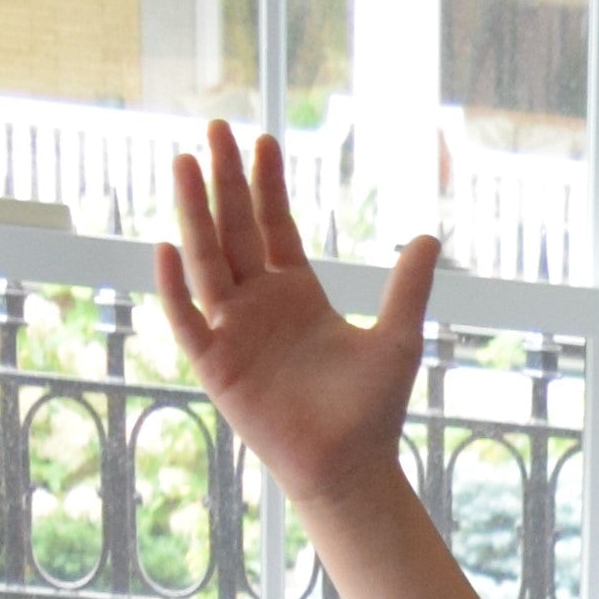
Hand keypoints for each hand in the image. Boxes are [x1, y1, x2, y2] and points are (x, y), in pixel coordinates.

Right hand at [157, 120, 435, 519]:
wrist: (350, 470)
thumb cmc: (373, 411)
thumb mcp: (397, 340)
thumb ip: (407, 289)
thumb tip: (431, 236)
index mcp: (297, 293)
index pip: (273, 225)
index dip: (266, 184)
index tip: (262, 140)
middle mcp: (259, 304)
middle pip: (236, 229)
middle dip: (225, 180)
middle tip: (215, 128)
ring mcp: (234, 331)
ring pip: (208, 260)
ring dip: (196, 213)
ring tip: (185, 163)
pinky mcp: (216, 365)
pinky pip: (188, 319)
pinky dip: (174, 286)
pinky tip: (167, 248)